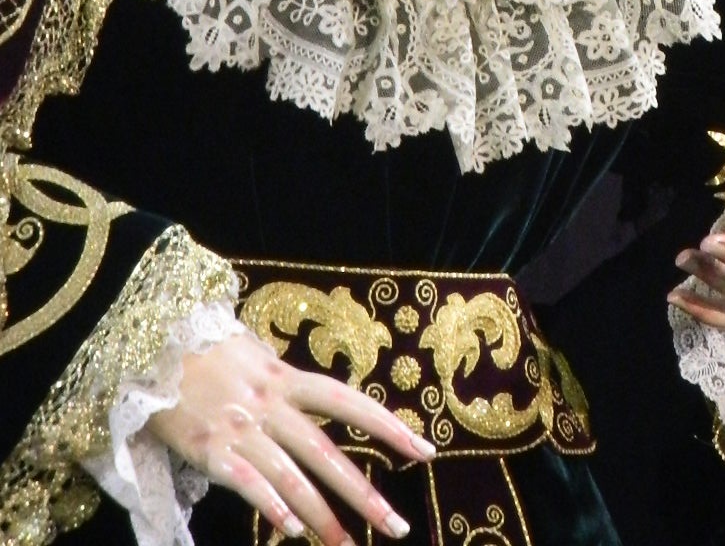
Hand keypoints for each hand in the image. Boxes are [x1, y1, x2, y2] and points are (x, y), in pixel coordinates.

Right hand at [148, 328, 434, 543]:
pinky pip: (247, 482)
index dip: (387, 426)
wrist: (150, 346)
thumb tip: (312, 403)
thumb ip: (284, 384)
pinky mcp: (210, 451)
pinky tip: (291, 531)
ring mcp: (241, 429)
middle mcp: (271, 404)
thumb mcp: (254, 355)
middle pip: (327, 453)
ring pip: (293, 478)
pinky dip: (271, 505)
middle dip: (363, 493)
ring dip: (323, 518)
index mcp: (286, 378)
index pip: (348, 403)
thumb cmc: (204, 351)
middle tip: (396, 526)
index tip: (424, 451)